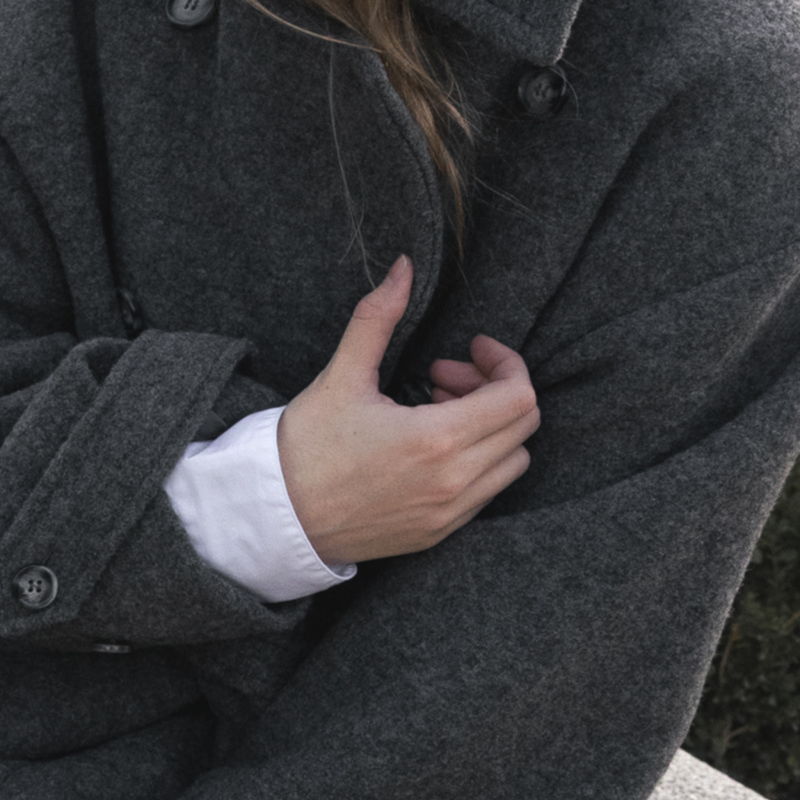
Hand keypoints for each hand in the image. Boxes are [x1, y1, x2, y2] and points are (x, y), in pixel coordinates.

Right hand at [272, 258, 538, 564]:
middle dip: (495, 388)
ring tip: (441, 412)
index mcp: (435, 439)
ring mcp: (450, 512)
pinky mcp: (440, 532)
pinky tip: (434, 447)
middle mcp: (454, 480)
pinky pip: (489, 491)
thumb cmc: (305, 448)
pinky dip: (479, 461)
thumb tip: (404, 267)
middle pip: (524, 425)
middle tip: (445, 376)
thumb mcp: (341, 377)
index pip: (518, 396)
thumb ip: (377, 319)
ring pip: (514, 460)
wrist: (275, 519)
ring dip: (491, 428)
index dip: (505, 362)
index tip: (471, 348)